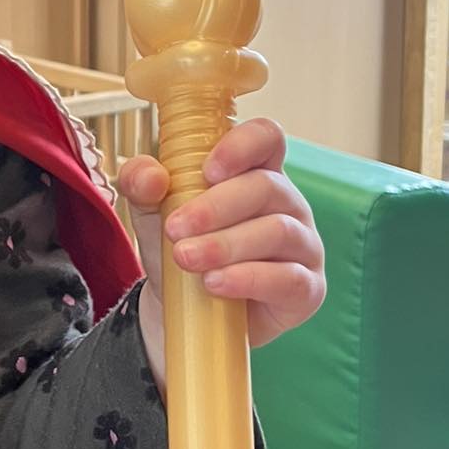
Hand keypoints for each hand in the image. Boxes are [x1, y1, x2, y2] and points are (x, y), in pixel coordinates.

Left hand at [115, 118, 325, 385]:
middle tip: (175, 228)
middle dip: (215, 207)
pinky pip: (288, 278)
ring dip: (226, 244)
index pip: (267, 137)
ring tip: (186, 258)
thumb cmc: (182, 245)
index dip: (242, 145)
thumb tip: (152, 176)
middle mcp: (287, 203)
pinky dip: (247, 279)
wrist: (186, 311)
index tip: (207, 170)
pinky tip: (214, 283)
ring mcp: (303, 245)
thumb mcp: (152, 211)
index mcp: (256, 171)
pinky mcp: (307, 289)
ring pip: (278, 231)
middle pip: (267, 187)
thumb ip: (142, 183)